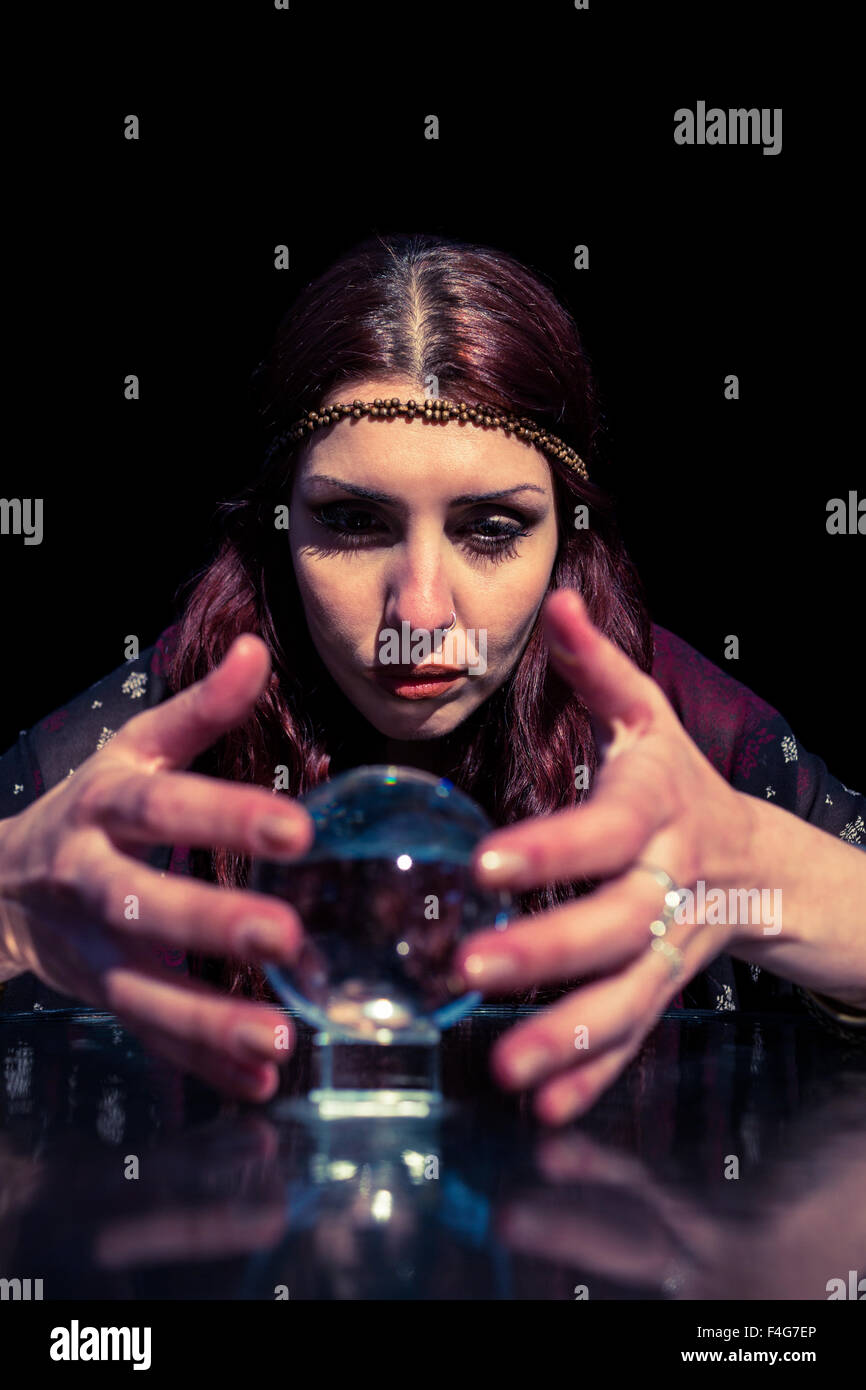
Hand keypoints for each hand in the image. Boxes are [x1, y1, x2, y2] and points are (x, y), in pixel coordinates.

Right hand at [0, 635, 313, 1100]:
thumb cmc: (92, 808)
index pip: (164, 808)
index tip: (295, 832)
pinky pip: (152, 1037)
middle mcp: (92, 881)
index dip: (223, 817)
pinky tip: (259, 1081)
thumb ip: (198, 711)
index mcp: (105, 809)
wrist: (2, 884)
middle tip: (285, 938)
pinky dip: (203, 1063)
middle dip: (210, 923)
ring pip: (143, 990)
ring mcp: (93, 949)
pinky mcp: (104, 996)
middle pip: (144, 904)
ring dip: (208, 1020)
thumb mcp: (133, 753)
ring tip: (278, 1040)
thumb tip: (256, 653)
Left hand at [455, 588, 756, 1124]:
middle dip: (547, 952)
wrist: (756, 859)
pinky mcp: (663, 987)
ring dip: (568, 1036)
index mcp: (656, 811)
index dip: (551, 850)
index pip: (604, 831)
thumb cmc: (676, 782)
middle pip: (614, 925)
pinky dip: (593, 1075)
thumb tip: (553, 601)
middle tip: (470, 970)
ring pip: (626, 997)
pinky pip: (633, 1037)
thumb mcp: (646, 720)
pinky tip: (545, 1109)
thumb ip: (595, 668)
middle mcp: (667, 884)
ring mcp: (669, 946)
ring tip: (504, 1068)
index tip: (486, 866)